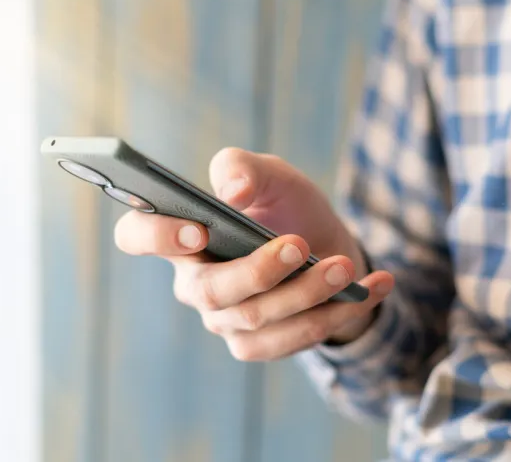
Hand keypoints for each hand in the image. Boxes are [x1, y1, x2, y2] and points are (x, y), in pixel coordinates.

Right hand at [114, 148, 394, 360]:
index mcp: (182, 234)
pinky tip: (373, 287)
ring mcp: (223, 319)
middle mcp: (195, 282)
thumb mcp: (274, 176)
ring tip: (344, 266)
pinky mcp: (257, 343)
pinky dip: (336, 314)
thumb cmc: (288, 208)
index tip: (198, 228)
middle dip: (258, 271)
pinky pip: (291, 339)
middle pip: (209, 291)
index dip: (156, 236)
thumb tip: (233, 191)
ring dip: (306, 292)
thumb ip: (244, 167)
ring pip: (256, 317)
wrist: (328, 247)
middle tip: (299, 244)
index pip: (137, 235)